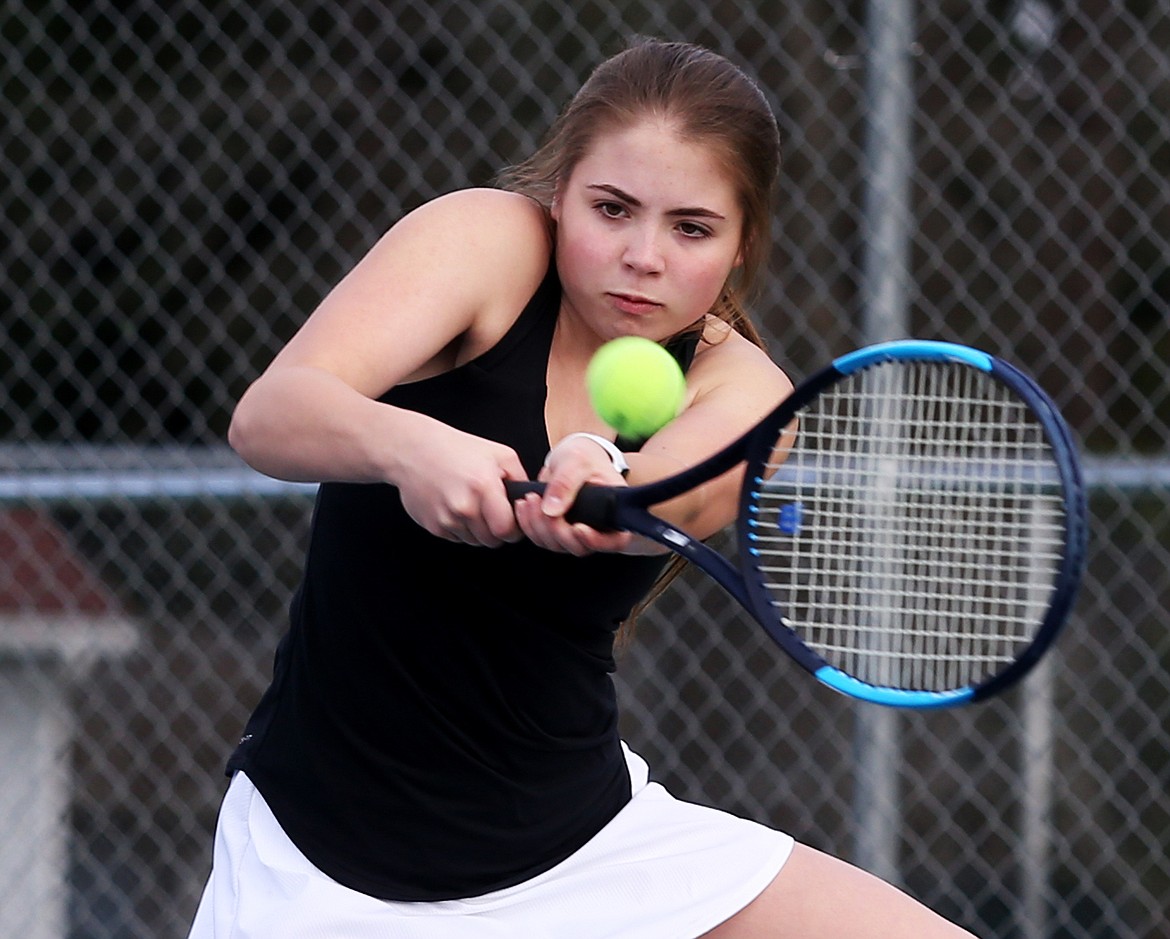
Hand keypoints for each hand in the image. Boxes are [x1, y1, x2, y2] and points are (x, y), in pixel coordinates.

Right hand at [395, 422, 527, 546]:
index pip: (507, 530)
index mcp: (483, 487)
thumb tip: (533, 501)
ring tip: (472, 505)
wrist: (413, 450)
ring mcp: (446, 518)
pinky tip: (456, 506)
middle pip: (491, 540)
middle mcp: (464, 506)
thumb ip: (520, 479)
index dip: (513, 528)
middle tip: (492, 512)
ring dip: (477, 530)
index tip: (512, 520)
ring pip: (473, 541)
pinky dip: (460, 528)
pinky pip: (455, 538)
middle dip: (496, 530)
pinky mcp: (432, 526)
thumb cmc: (457, 449)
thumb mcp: (499, 454)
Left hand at [512, 435, 634, 555]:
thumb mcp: (577, 461)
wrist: (571, 456)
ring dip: (538, 526)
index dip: (596, 541)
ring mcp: (576, 533)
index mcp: (614, 512)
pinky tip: (524, 505)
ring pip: (557, 545)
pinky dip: (529, 525)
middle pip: (579, 546)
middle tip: (539, 500)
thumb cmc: (584, 456)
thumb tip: (551, 510)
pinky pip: (541, 538)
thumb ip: (566, 483)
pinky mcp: (558, 531)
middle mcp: (597, 528)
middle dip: (555, 528)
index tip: (577, 527)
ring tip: (530, 498)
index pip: (614, 541)